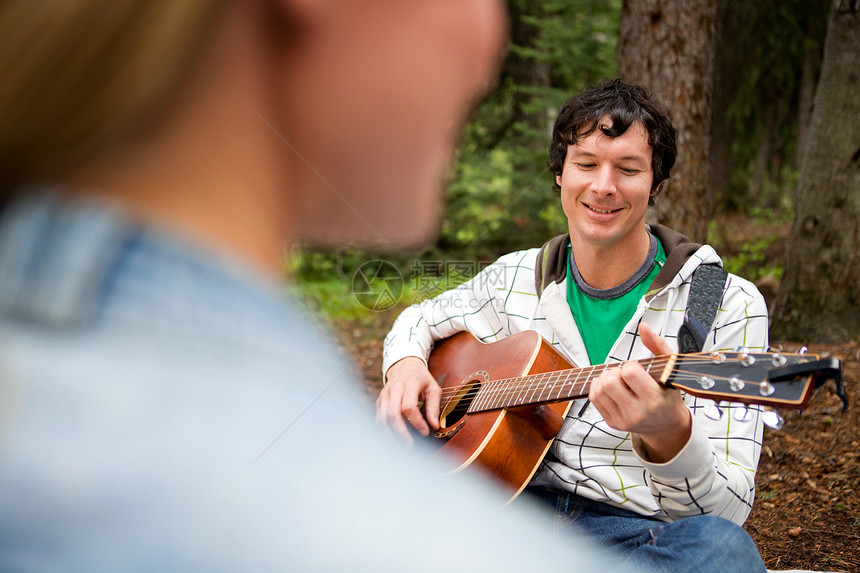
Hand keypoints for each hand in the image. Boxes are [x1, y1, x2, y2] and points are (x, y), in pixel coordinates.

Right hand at [376, 357, 441, 445]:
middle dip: (401, 432)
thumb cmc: (421, 379)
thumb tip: (435, 426)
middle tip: (410, 445)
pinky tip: (393, 439)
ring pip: (382, 418)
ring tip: (401, 446)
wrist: (404, 366)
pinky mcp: (379, 402)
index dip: (416, 422)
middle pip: (392, 414)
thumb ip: (434, 407)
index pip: (408, 406)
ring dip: (390, 435)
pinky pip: (378, 419)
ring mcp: (384, 396)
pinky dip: (384, 431)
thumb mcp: (433, 388)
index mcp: (409, 384)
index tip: (425, 432)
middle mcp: (394, 389)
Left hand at [588, 323, 691, 461]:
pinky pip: (594, 398)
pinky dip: (598, 387)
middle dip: (615, 372)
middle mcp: (638, 412)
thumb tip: (643, 326)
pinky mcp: (613, 423)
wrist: (666, 424)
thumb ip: (657, 345)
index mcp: (654, 399)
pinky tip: (611, 387)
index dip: (630, 366)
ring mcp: (623, 420)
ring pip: (599, 390)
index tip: (637, 369)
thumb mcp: (669, 369)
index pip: (629, 373)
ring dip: (604, 379)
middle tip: (624, 374)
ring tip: (618, 380)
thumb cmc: (667, 394)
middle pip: (609, 382)